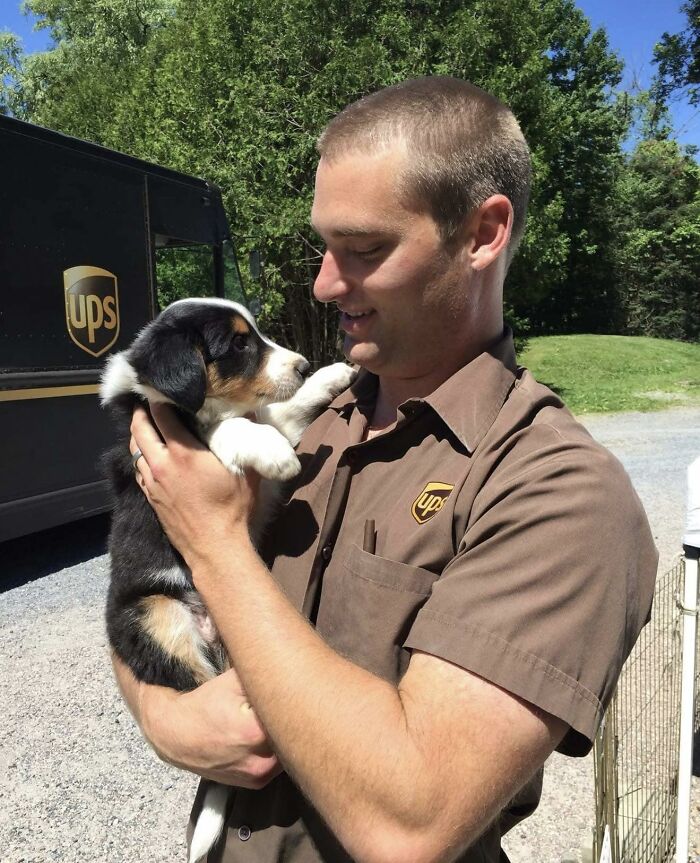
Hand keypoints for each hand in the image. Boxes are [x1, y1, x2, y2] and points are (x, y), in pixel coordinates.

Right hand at [112, 654, 281, 787]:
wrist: (175, 735)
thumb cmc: (204, 704)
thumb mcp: (232, 681)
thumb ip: (261, 673)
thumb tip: (286, 661)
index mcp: (256, 733)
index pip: (292, 713)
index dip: (294, 699)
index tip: (294, 689)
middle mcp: (260, 761)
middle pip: (291, 734)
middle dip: (291, 718)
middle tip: (287, 702)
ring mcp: (258, 775)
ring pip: (286, 750)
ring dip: (284, 735)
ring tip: (271, 719)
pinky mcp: (255, 783)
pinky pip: (276, 763)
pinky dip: (275, 749)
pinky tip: (264, 735)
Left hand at [129, 403, 258, 565]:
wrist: (215, 548)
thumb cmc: (233, 508)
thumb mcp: (247, 470)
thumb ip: (247, 438)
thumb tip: (251, 412)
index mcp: (183, 453)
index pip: (161, 416)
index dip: (160, 400)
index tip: (164, 390)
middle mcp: (161, 465)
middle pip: (139, 430)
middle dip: (142, 413)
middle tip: (149, 402)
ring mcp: (152, 484)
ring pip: (134, 451)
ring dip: (138, 435)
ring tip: (146, 426)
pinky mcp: (150, 499)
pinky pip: (138, 470)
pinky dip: (140, 457)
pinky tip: (149, 456)